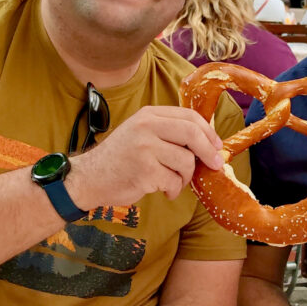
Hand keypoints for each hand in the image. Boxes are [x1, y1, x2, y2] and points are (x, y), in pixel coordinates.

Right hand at [71, 106, 224, 207]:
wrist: (89, 178)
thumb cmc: (120, 159)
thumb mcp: (141, 133)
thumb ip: (168, 132)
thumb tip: (208, 141)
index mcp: (148, 115)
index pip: (189, 116)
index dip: (208, 132)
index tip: (217, 145)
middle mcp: (146, 127)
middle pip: (192, 134)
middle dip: (209, 151)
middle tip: (216, 164)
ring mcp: (145, 148)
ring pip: (186, 162)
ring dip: (185, 177)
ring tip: (173, 182)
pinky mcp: (145, 171)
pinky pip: (174, 182)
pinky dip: (173, 190)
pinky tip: (163, 190)